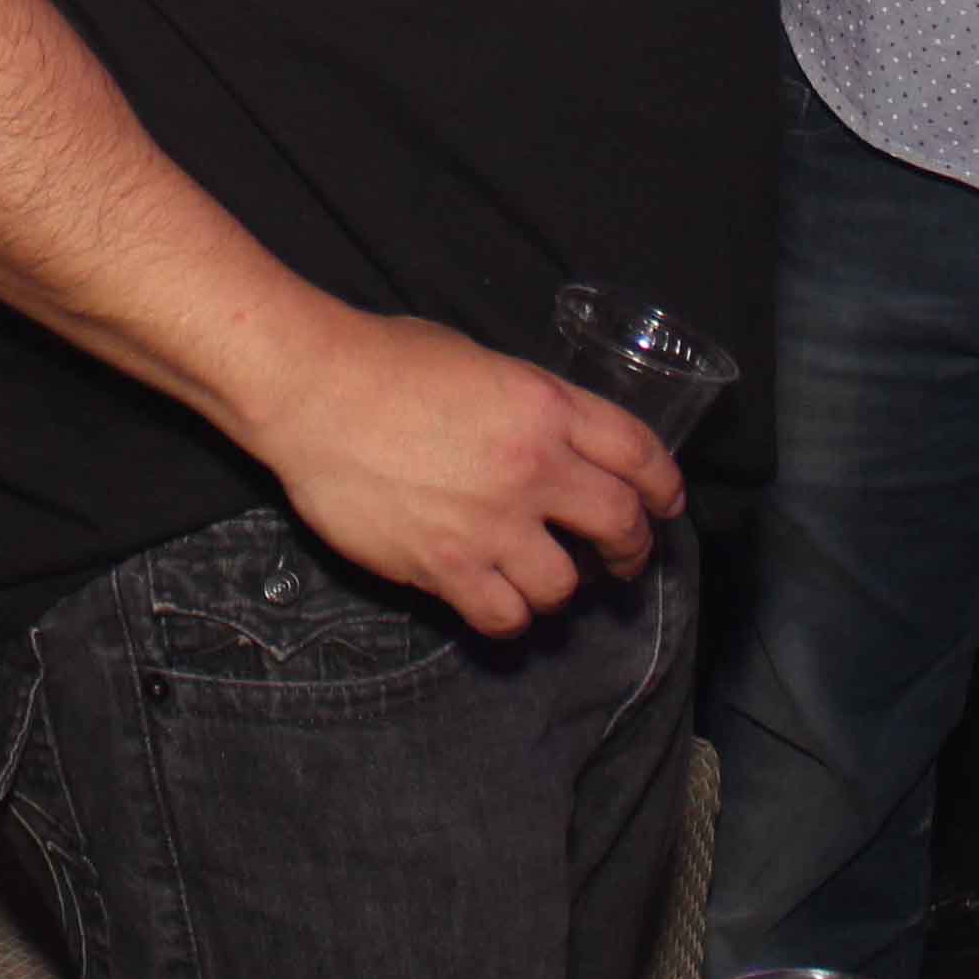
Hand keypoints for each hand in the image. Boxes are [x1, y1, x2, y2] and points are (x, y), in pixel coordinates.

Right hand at [236, 305, 682, 638]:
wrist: (312, 394)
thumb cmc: (384, 362)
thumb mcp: (479, 361)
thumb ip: (527, 407)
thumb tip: (549, 440)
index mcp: (546, 407)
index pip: (639, 454)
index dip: (664, 485)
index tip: (666, 504)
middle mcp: (532, 468)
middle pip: (620, 525)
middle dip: (633, 549)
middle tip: (624, 559)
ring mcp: (490, 524)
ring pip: (564, 586)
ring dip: (561, 586)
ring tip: (543, 578)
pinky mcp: (445, 566)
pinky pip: (505, 617)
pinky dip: (509, 615)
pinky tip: (498, 599)